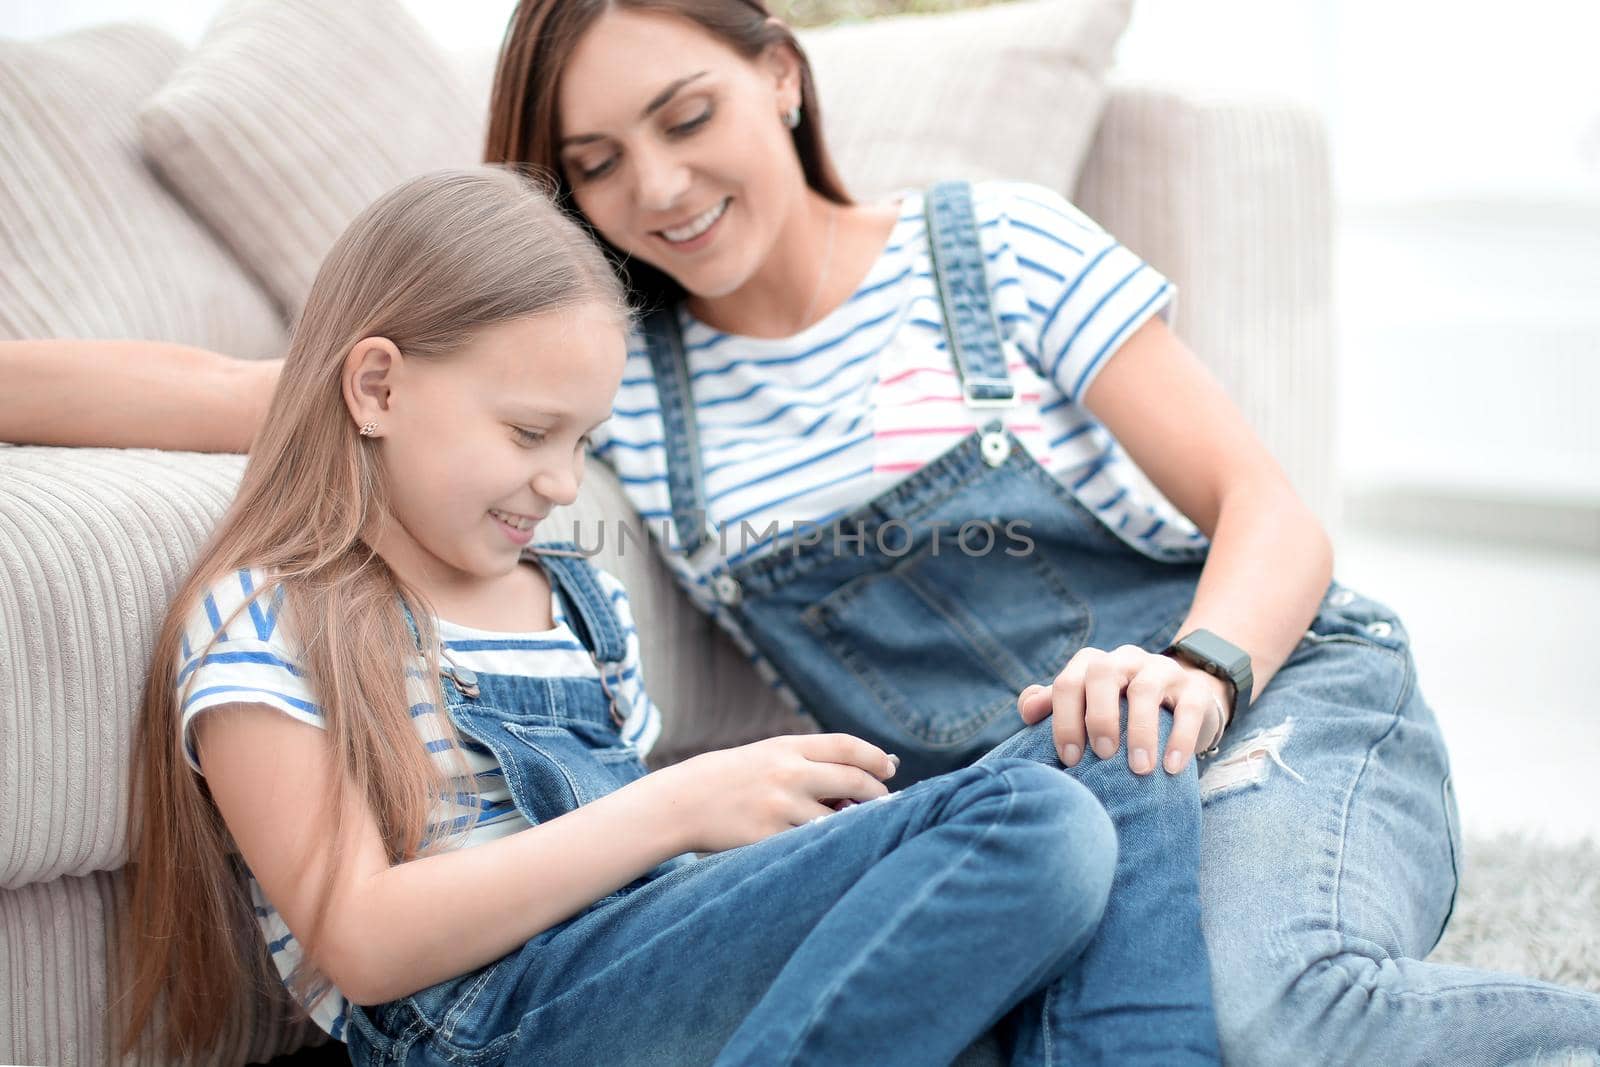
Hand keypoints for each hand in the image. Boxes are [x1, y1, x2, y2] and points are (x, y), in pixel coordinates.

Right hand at [655, 734, 897, 854]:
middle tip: (885, 802)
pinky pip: (811, 843)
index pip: (847, 747)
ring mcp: (779, 808)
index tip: (889, 768)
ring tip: (852, 825)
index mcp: (787, 748)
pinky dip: (824, 844)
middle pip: (853, 782)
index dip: (875, 758)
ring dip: (853, 824)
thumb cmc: (733, 778)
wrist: (683, 802)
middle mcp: (788, 774)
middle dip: (877, 795)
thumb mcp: (768, 755)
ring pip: (838, 819)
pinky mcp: (769, 838)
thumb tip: (868, 774)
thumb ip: (811, 761)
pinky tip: (823, 844)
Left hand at [1015, 645, 1228, 775]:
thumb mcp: (1086, 705)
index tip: (1069, 759)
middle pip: (1103, 673)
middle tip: (1102, 755)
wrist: (1180, 702)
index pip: (1069, 682)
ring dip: (1140, 730)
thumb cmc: (1120, 711)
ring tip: (1139, 769)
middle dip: (1098, 716)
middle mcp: (1125, 660)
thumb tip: (1028, 709)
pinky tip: (1171, 767)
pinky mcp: (1194, 689)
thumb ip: (1054, 705)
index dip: (1064, 720)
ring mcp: (1161, 670)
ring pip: (1145, 689)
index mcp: (1093, 664)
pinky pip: (1188, 707)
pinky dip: (1180, 738)